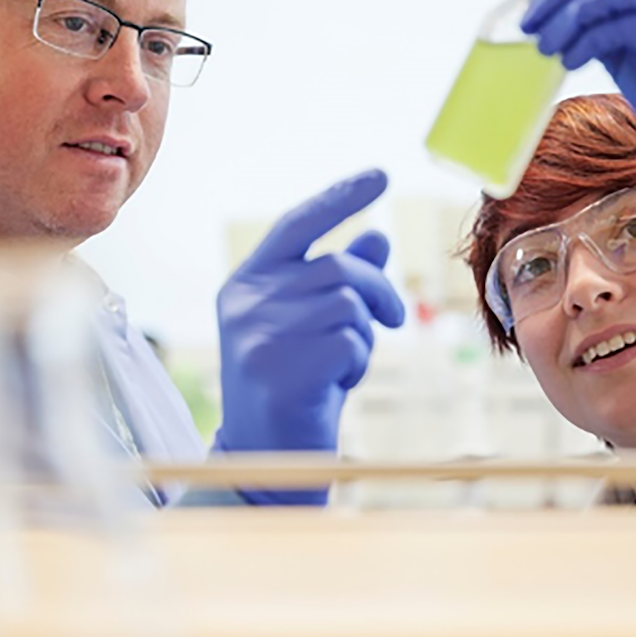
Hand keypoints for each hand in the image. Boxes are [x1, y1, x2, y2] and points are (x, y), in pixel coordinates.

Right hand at [214, 169, 405, 453]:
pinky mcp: (281, 366)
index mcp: (246, 283)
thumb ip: (337, 281)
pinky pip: (350, 340)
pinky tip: (335, 383)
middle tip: (389, 320)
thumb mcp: (312, 326)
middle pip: (339, 267)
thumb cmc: (292, 387)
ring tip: (344, 362)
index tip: (380, 176)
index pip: (296, 225)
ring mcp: (260, 333)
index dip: (340, 198)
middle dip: (378, 291)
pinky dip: (357, 360)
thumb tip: (377, 236)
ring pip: (349, 302)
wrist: (264, 459)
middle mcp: (246, 302)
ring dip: (364, 333)